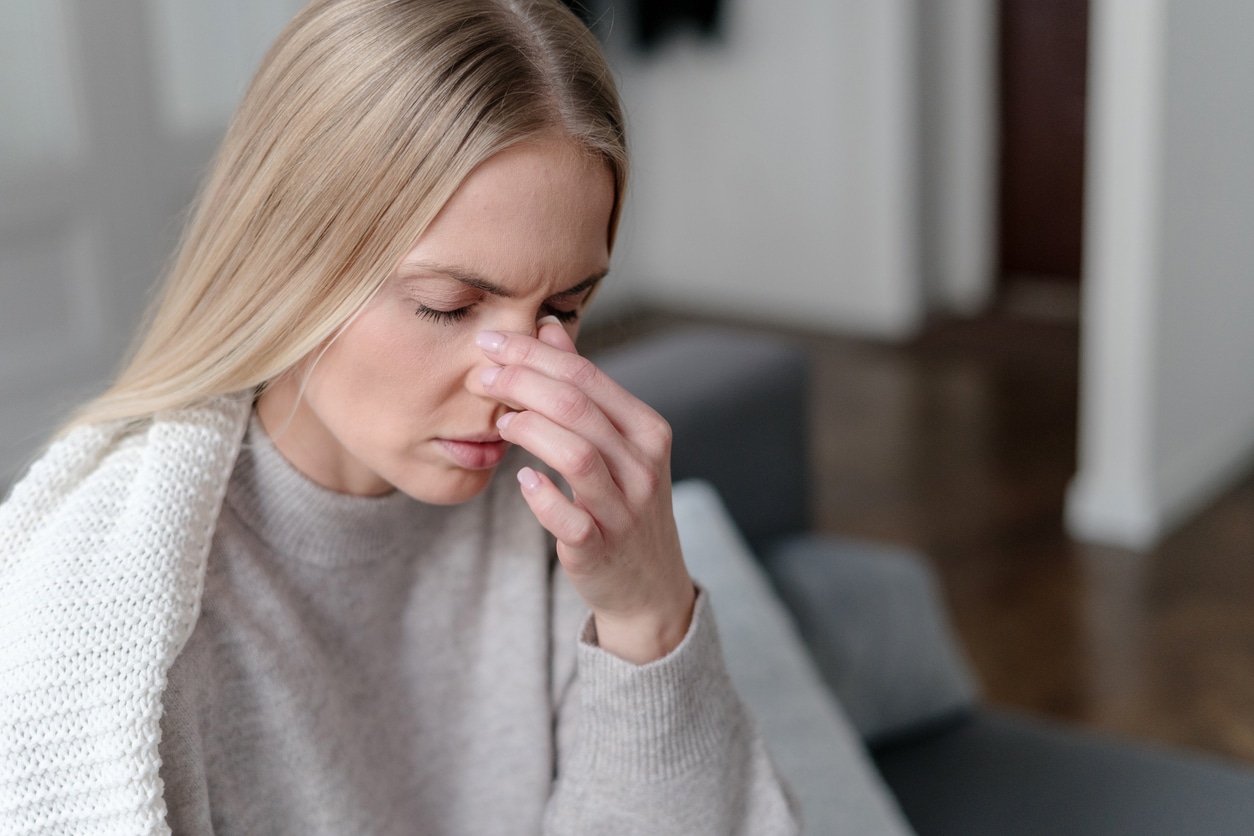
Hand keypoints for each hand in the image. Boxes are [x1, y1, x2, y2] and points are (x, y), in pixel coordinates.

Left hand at [476, 319, 695, 663]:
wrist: (648, 585)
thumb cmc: (623, 503)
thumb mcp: (616, 442)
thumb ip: (583, 386)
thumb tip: (549, 329)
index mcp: (647, 429)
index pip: (586, 376)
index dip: (533, 355)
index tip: (490, 343)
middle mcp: (643, 465)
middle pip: (578, 408)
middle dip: (520, 383)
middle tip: (479, 377)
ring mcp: (625, 509)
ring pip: (576, 455)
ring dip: (530, 431)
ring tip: (499, 423)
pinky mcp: (600, 548)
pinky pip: (570, 518)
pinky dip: (542, 496)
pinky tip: (522, 479)